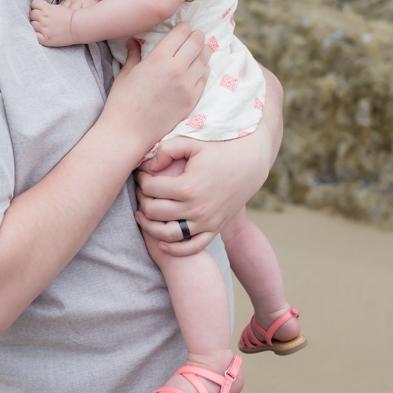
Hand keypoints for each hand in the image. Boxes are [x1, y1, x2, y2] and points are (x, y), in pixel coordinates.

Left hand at [28, 0, 80, 48]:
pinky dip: (36, 35)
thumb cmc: (71, 16)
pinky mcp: (44, 38)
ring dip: (36, 25)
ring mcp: (43, 28)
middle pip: (32, 14)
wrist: (78, 27)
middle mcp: (43, 18)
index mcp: (47, 9)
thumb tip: (41, 9)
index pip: (34, 3)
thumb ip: (49, 8)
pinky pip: (34, 36)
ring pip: (31, 25)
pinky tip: (42, 34)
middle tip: (43, 19)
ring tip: (44, 27)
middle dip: (36, 15)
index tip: (41, 9)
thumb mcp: (60, 7)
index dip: (37, 6)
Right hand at [103, 23, 210, 162]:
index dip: (182, 28)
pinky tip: (192, 72)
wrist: (127, 132)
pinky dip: (201, 70)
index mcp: (158, 58)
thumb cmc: (122, 103)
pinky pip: (205, 75)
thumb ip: (134, 54)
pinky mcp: (193, 98)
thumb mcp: (125, 74)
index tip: (179, 32)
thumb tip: (134, 41)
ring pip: (206, 56)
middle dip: (195, 36)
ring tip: (193, 55)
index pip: (183, 30)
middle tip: (189, 40)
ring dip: (201, 52)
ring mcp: (188, 84)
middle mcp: (177, 68)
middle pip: (199, 40)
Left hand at [132, 90, 279, 261]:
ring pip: (166, 234)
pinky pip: (191, 247)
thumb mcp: (194, 143)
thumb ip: (167, 149)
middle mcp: (195, 208)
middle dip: (142, 200)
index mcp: (188, 187)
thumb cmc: (220, 150)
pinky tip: (161, 242)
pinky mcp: (214, 228)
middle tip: (142, 191)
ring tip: (144, 213)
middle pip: (153, 212)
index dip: (141, 180)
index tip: (141, 174)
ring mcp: (205, 221)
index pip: (150, 189)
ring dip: (149, 226)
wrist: (252, 162)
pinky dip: (174, 249)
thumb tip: (148, 167)